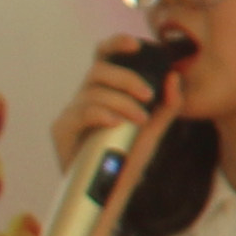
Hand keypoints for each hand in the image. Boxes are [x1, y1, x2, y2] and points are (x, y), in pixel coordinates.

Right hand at [47, 40, 181, 180]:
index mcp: (106, 89)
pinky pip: (78, 113)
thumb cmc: (129, 156)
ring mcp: (71, 112)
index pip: (105, 56)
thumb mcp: (155, 128)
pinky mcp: (61, 130)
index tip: (136, 44)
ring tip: (139, 119)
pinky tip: (115, 123)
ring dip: (120, 102)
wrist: (112, 191)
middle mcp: (86, 95)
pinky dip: (100, 114)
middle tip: (148, 95)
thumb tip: (174, 77)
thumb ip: (168, 104)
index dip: (116, 44)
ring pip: (92, 92)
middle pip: (99, 70)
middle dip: (126, 78)